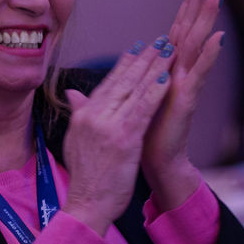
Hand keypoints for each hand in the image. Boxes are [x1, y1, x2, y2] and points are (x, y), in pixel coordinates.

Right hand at [61, 35, 172, 234]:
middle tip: (160, 40)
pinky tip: (167, 77)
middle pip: (123, 80)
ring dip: (154, 67)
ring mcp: (108, 126)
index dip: (126, 62)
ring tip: (169, 50)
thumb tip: (73, 94)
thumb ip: (79, 113)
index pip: (108, 82)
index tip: (139, 47)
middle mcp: (93, 116)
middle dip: (144, 58)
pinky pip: (143, 108)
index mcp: (83, 115)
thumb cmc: (86, 176)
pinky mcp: (124, 138)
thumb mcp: (76, 139)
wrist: (87, 203)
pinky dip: (155, 91)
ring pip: (135, 89)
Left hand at [141, 0, 222, 211]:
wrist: (154, 160)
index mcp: (167, 68)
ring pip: (198, 46)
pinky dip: (209, 56)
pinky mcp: (187, 99)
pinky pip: (200, 74)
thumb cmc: (144, 130)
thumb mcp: (131, 97)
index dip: (186, 3)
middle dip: (198, 1)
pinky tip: (219, 38)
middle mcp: (180, 71)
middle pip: (190, 28)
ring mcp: (186, 84)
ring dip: (207, 21)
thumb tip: (128, 55)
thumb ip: (126, 77)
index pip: (177, 28)